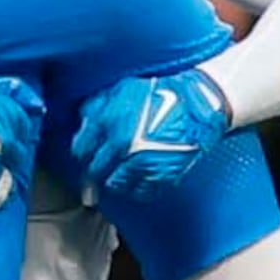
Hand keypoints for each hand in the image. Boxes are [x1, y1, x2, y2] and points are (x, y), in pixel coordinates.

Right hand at [0, 68, 40, 209]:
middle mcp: (5, 141)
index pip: (26, 135)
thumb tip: (36, 103)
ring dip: (1, 181)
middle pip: (17, 160)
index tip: (9, 145)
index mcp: (11, 117)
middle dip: (10, 161)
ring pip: (7, 181)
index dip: (16, 141)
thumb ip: (13, 91)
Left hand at [69, 67, 232, 192]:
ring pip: (116, 184)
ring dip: (114, 182)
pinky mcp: (161, 174)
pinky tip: (138, 182)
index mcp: (109, 121)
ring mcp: (141, 161)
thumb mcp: (122, 88)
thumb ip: (98, 107)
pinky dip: (137, 189)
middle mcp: (121, 144)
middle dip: (92, 175)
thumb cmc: (162, 90)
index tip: (85, 156)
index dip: (82, 153)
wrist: (198, 102)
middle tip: (93, 178)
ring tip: (118, 178)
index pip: (81, 149)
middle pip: (95, 171)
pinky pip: (142, 191)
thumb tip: (83, 123)